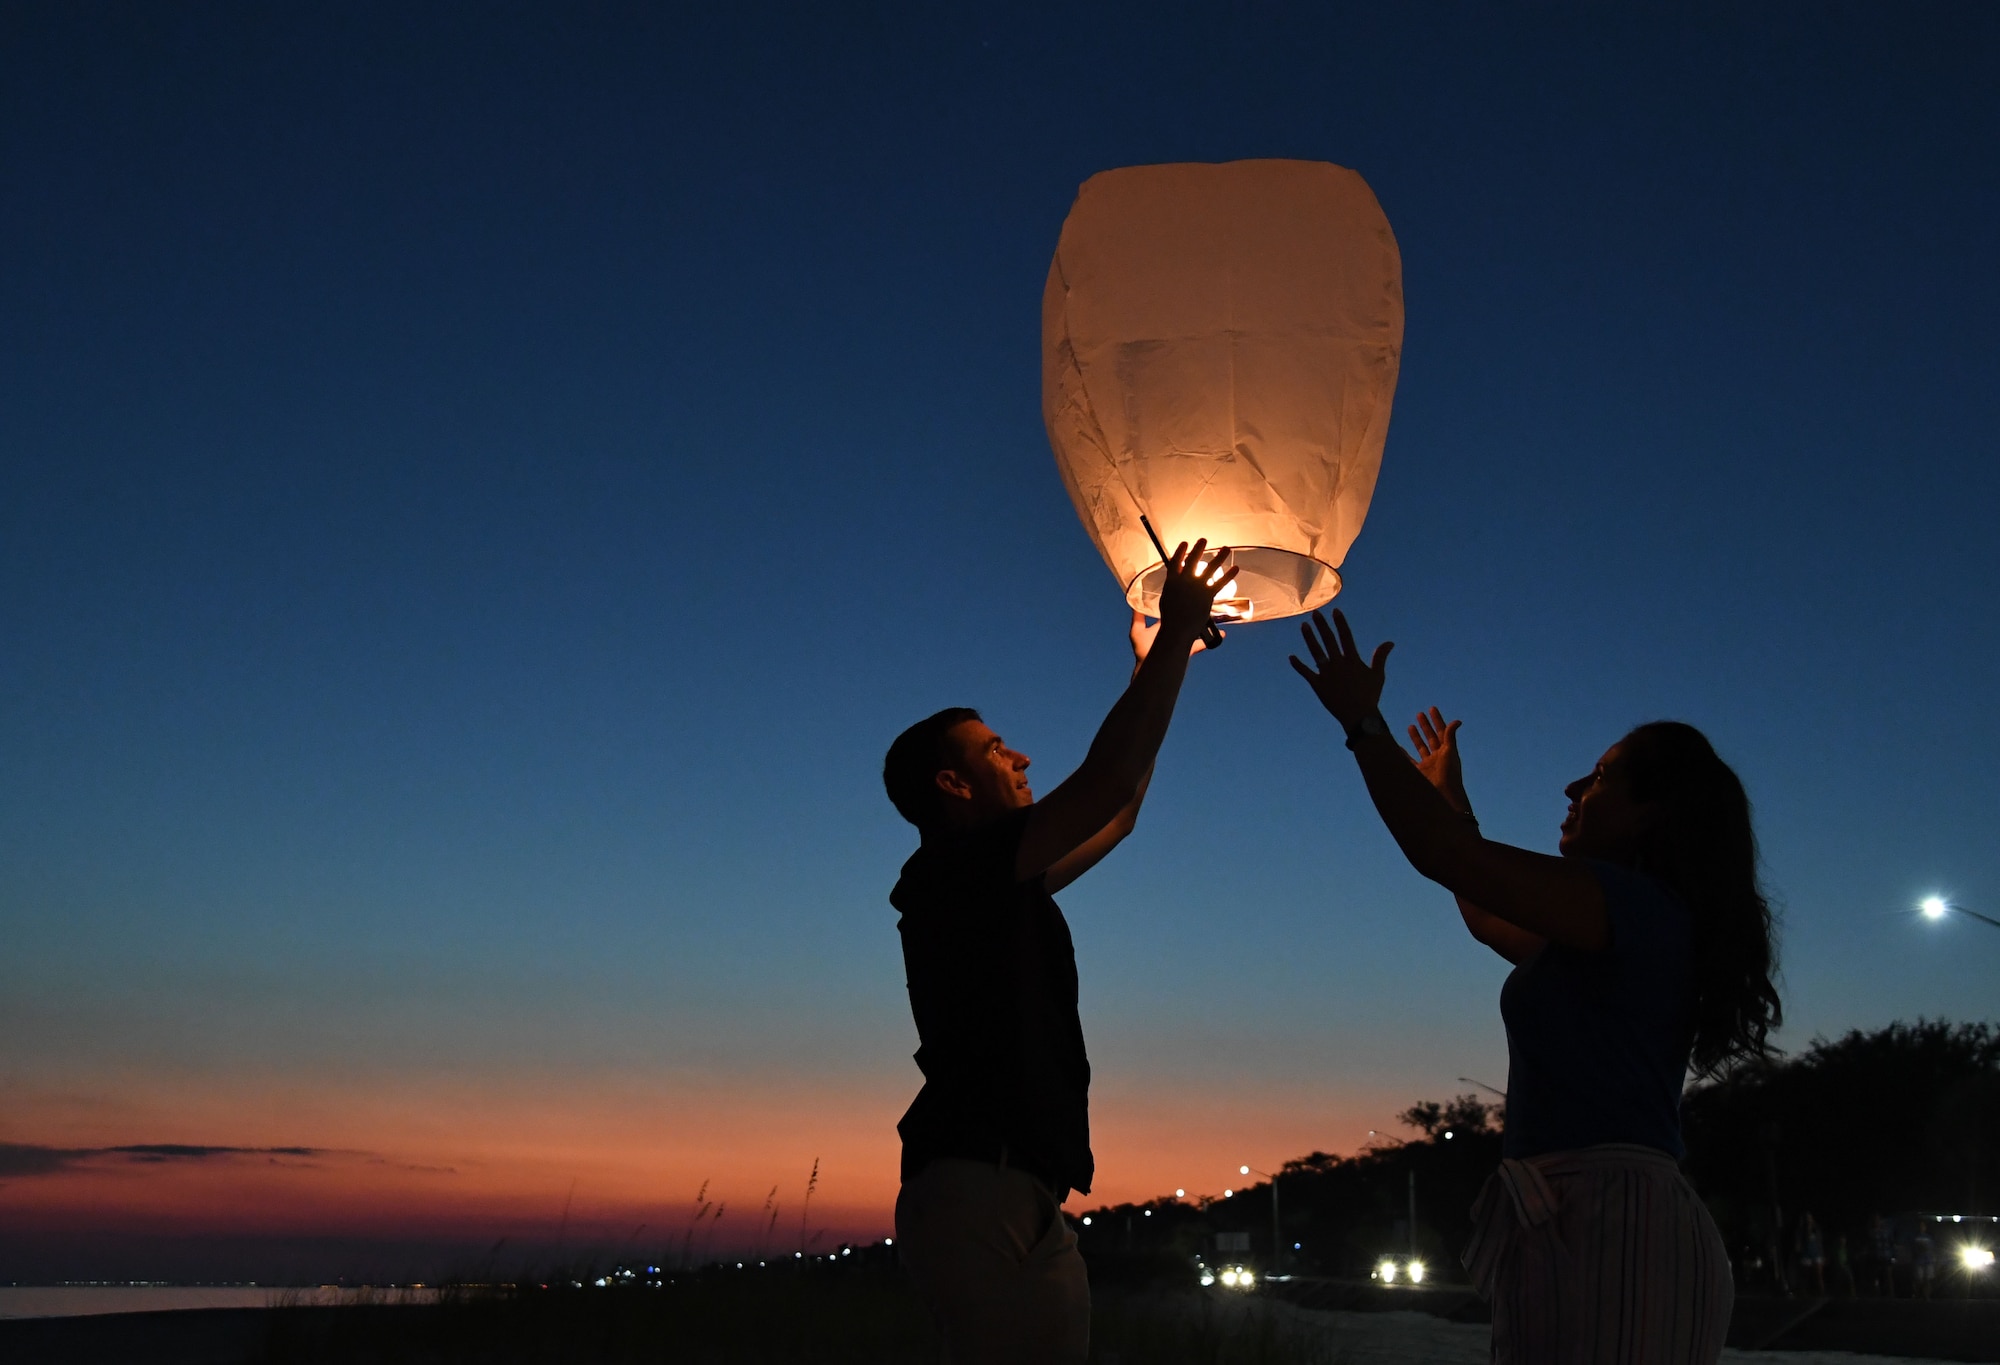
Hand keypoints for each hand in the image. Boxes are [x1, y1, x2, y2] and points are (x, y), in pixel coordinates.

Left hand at [1130, 609, 1221, 667]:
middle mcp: (1173, 632)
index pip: (1170, 613)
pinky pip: (1201, 644)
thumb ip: (1137, 617)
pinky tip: (1220, 634)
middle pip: (1184, 620)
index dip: (1176, 605)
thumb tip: (1133, 603)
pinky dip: (1209, 640)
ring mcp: (1181, 640)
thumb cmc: (1142, 650)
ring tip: (1214, 616)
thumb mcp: (1137, 631)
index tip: (1184, 595)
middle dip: (1192, 613)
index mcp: (1163, 627)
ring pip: (1195, 630)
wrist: (1148, 666)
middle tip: (1201, 603)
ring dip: (1204, 625)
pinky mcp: (1188, 649)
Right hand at [1153, 538, 1235, 646]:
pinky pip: (1220, 583)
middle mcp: (1185, 580)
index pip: (1175, 562)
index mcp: (1171, 581)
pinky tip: (1236, 568)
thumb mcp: (1165, 600)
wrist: (1176, 630)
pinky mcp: (1207, 595)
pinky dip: (1229, 575)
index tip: (1185, 543)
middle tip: (1203, 540)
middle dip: (1198, 549)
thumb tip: (1160, 588)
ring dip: (1219, 557)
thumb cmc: (1169, 619)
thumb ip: (1168, 589)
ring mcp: (1197, 587)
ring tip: (1226, 548)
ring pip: (1210, 568)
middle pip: (1193, 560)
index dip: (1180, 552)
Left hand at [1288, 609, 1392, 729]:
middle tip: (1315, 613)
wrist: (1358, 716)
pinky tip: (1291, 657)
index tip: (1335, 611)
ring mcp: (1326, 674)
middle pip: (1328, 640)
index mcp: (1352, 660)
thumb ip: (1380, 657)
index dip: (1340, 623)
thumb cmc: (1370, 695)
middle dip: (1322, 626)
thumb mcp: (1377, 675)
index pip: (1345, 636)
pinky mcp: (1317, 685)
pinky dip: (1298, 665)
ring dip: (1309, 638)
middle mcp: (1338, 664)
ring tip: (1303, 626)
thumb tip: (1390, 642)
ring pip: (1316, 652)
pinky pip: (1306, 673)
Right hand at [1408, 707, 1468, 811]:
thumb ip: (1450, 736)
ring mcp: (1428, 764)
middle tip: (1420, 714)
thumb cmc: (1449, 774)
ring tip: (1410, 726)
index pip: (1442, 731)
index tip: (1431, 708)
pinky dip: (1403, 754)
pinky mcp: (1419, 773)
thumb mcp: (1450, 752)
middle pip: (1431, 737)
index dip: (1437, 720)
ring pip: (1420, 747)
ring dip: (1416, 737)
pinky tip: (1398, 747)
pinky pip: (1410, 761)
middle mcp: (1438, 756)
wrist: (1444, 796)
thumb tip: (1457, 721)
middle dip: (1426, 725)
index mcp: (1447, 750)